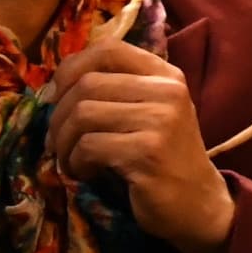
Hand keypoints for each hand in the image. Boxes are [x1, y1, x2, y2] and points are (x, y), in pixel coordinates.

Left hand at [49, 40, 232, 252]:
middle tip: (56, 142)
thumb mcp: (149, 114)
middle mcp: (167, 90)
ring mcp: (160, 119)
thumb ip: (118, 91)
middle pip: (87, 83)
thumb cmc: (164, 159)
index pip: (108, 48)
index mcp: (165, 74)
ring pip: (83, 113)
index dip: (71, 68)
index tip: (57, 97)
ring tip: (72, 160)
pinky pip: (89, 146)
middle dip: (58, 116)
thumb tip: (54, 86)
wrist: (197, 204)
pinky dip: (76, 163)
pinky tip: (86, 173)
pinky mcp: (148, 151)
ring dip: (63, 142)